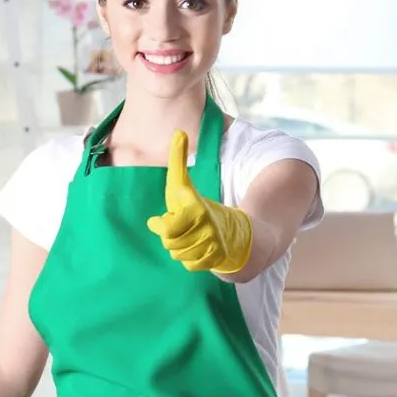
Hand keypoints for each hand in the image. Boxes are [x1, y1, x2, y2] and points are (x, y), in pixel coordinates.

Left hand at [146, 130, 253, 273]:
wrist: (240, 235)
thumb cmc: (203, 207)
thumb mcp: (187, 185)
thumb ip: (179, 161)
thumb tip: (178, 132)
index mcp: (197, 208)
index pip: (170, 225)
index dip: (161, 225)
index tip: (155, 221)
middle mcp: (206, 227)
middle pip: (170, 240)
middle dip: (170, 235)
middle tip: (175, 227)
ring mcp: (211, 245)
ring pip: (178, 253)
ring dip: (179, 247)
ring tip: (187, 237)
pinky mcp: (215, 260)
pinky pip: (190, 265)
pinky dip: (190, 259)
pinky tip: (194, 249)